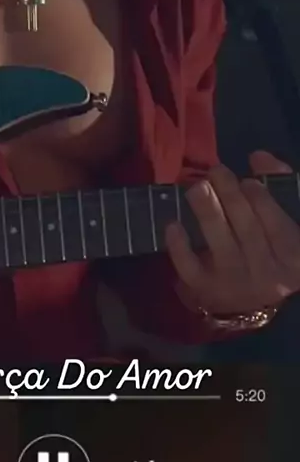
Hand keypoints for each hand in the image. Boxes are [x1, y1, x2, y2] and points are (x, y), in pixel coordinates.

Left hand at [165, 150, 299, 315]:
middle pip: (248, 231)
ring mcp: (234, 284)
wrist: (251, 305)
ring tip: (197, 187)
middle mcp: (266, 274)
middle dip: (230, 196)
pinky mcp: (205, 291)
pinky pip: (191, 269)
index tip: (247, 180)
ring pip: (221, 245)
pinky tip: (173, 224)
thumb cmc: (271, 251)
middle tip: (216, 172)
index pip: (279, 227)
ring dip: (207, 212)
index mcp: (292, 257)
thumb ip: (276, 185)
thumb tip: (259, 157)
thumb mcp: (285, 222)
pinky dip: (180, 247)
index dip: (262, 201)